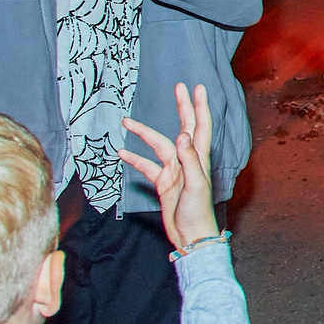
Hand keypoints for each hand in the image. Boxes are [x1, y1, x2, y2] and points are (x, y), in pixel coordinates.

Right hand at [119, 83, 217, 249]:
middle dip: (181, 107)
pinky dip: (136, 159)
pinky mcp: (164, 183)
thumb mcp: (196, 184)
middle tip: (178, 87)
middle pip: (184, 127)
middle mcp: (188, 160)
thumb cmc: (198, 212)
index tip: (197, 87)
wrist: (190, 236)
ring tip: (126, 122)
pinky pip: (147, 167)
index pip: (201, 126)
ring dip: (144, 134)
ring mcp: (175, 171)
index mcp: (199, 158)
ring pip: (158, 146)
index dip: (200, 106)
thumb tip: (183, 134)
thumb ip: (189, 160)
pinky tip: (122, 153)